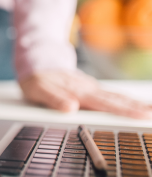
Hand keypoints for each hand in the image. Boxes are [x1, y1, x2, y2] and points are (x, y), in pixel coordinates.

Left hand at [19, 70, 151, 119]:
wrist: (37, 61)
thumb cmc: (36, 78)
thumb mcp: (38, 89)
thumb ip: (53, 98)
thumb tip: (71, 108)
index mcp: (79, 92)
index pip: (106, 104)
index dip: (124, 110)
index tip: (142, 115)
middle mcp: (88, 89)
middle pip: (116, 101)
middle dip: (136, 108)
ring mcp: (91, 89)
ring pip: (116, 97)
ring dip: (134, 104)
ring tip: (150, 111)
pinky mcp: (90, 89)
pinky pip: (110, 96)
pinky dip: (124, 101)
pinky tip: (134, 106)